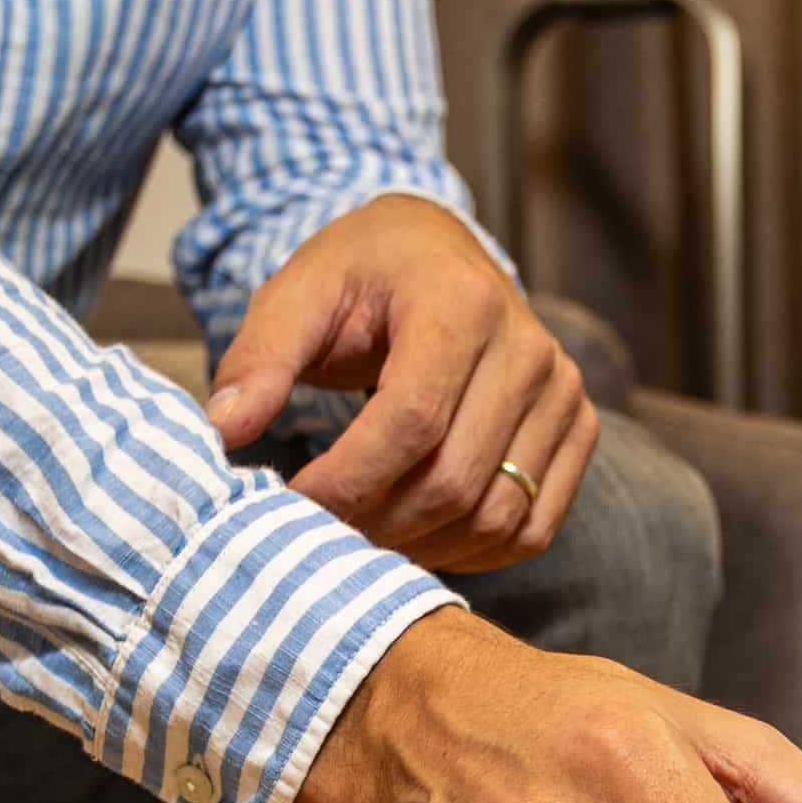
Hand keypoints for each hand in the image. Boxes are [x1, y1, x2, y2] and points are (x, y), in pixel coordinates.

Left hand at [205, 196, 597, 575]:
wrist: (437, 251)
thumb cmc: (364, 274)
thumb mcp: (298, 292)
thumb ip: (258, 359)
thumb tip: (225, 431)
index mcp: (462, 302)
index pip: (412, 421)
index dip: (347, 480)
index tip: (292, 503)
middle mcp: (529, 348)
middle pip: (454, 479)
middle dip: (377, 522)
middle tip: (321, 531)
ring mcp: (563, 393)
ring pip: (496, 514)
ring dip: (422, 546)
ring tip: (364, 533)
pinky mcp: (577, 428)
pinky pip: (532, 526)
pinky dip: (473, 551)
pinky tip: (419, 535)